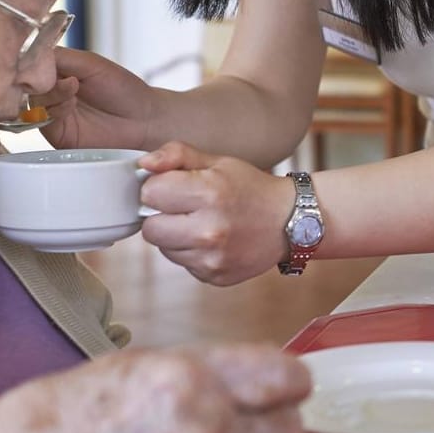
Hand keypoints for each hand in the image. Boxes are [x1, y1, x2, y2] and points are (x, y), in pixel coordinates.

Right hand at [0, 344, 309, 432]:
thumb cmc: (68, 414)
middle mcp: (202, 427)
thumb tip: (258, 378)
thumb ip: (206, 371)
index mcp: (189, 376)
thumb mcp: (140, 365)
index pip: (286, 378)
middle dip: (272, 423)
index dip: (288, 383)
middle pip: (290, 428)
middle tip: (246, 421)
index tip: (281, 387)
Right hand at [32, 47, 154, 150]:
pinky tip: (71, 104)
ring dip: (49, 93)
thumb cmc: (122, 89)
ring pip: (30, 101)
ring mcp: (51, 113)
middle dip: (37, 77)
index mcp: (56, 71)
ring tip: (73, 88)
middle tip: (57, 74)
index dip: (30, 59)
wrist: (143, 119)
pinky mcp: (56, 134)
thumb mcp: (90, 64)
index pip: (29, 62)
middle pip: (25, 83)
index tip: (37, 58)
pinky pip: (41, 121)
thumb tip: (33, 53)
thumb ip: (61, 57)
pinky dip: (54, 109)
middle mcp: (50, 91)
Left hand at [138, 141, 295, 285]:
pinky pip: (183, 264)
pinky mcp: (214, 276)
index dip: (158, 188)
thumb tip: (144, 164)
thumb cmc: (250, 188)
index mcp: (209, 193)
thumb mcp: (217, 161)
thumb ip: (177, 155)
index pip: (150, 193)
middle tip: (185, 208)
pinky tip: (212, 240)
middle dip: (161, 216)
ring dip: (175, 236)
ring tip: (202, 223)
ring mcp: (212, 258)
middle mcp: (209, 230)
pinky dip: (191, 252)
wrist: (289, 222)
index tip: (175, 187)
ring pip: (164, 249)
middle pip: (150, 228)